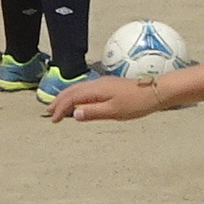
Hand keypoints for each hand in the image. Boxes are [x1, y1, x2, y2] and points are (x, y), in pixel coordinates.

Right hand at [48, 72, 162, 120]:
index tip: (53, 120)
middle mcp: (96, 84)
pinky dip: (76, 96)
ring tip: (58, 107)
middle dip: (59, 100)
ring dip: (66, 98)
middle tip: (49, 112)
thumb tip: (74, 114)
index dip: (60, 108)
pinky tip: (78, 103)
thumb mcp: (114, 111)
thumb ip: (93, 112)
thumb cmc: (136, 103)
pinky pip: (85, 90)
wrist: (155, 92)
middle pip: (72, 91)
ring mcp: (102, 84)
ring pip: (78, 89)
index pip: (72, 98)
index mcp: (96, 90)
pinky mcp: (108, 87)